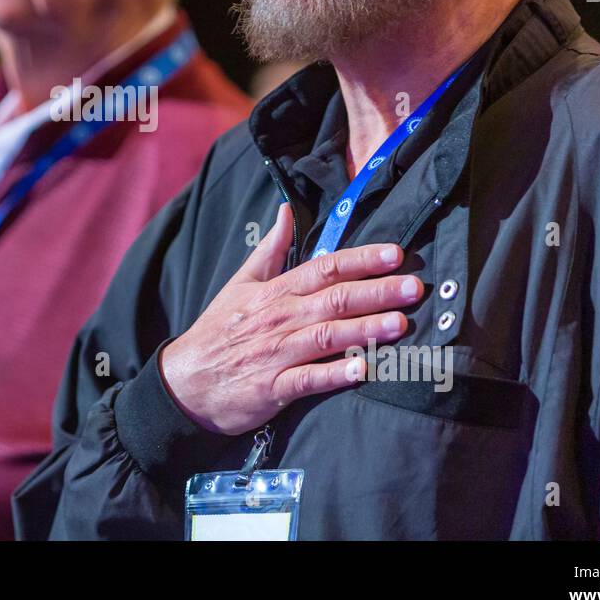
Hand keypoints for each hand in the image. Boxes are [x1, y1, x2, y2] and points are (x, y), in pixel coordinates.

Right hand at [159, 203, 422, 435]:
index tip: (395, 253)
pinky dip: (335, 374)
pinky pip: (308, 379)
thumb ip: (269, 249)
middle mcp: (280, 319)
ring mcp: (277, 353)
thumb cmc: (218, 331)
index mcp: (276, 292)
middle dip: (376, 292)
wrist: (186, 382)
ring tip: (400, 324)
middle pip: (334, 300)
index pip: (324, 268)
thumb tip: (287, 211)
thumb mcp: (241, 284)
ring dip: (365, 329)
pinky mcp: (274, 388)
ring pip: (327, 336)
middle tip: (414, 287)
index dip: (361, 260)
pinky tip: (363, 370)